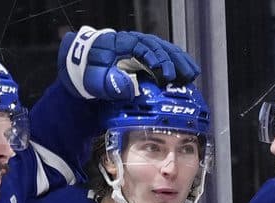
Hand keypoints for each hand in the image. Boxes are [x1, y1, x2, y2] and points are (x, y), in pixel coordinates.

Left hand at [58, 26, 199, 99]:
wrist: (82, 65)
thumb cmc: (88, 72)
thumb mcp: (93, 80)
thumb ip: (108, 84)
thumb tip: (128, 89)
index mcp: (121, 43)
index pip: (143, 49)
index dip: (157, 61)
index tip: (165, 76)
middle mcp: (134, 41)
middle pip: (158, 47)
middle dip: (173, 62)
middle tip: (184, 78)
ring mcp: (141, 46)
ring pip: (165, 49)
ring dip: (180, 61)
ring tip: (192, 74)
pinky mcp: (145, 54)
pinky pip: (165, 54)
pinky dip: (178, 61)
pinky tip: (188, 71)